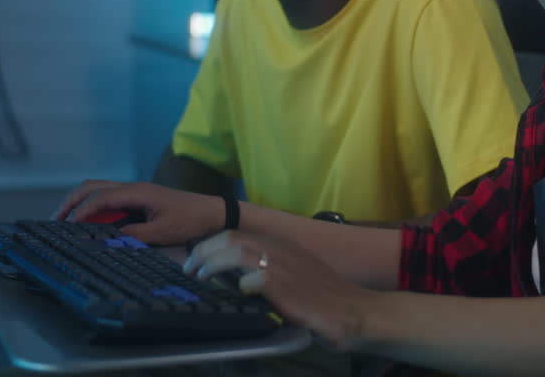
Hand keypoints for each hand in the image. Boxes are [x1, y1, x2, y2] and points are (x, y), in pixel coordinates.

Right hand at [54, 179, 224, 245]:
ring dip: (80, 202)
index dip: (80, 211)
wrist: (211, 212)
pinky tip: (87, 220)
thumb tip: (108, 240)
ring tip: (65, 220)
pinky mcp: (138, 198)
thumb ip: (134, 236)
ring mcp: (134, 191)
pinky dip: (92, 205)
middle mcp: (133, 187)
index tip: (65, 226)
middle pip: (92, 187)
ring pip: (98, 189)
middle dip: (71, 202)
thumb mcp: (162, 232)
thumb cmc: (190, 220)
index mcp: (137, 192)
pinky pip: (108, 197)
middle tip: (55, 221)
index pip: (100, 197)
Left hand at [182, 230, 380, 350]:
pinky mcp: (285, 286)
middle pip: (231, 237)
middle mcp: (280, 248)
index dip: (211, 244)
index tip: (196, 258)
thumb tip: (234, 275)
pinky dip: (239, 285)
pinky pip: (251, 280)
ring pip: (236, 250)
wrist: (354, 311)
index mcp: (281, 243)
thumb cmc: (324, 297)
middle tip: (190, 267)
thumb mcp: (294, 273)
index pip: (237, 233)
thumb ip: (269, 268)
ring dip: (212, 262)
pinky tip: (238, 293)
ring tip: (200, 275)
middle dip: (204, 250)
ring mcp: (282, 265)